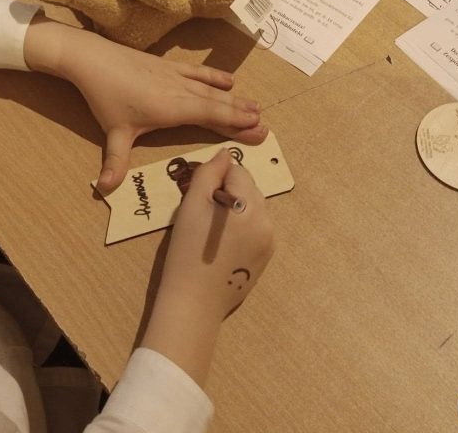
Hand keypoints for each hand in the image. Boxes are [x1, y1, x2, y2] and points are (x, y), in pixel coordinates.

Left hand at [22, 18, 267, 192]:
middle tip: (266, 125)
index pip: (211, 117)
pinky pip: (197, 72)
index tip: (258, 129)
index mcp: (172, 109)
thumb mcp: (113, 132)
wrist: (93, 58)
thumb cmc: (105, 97)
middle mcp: (180, 91)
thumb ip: (115, 162)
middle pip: (217, 104)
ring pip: (210, 89)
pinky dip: (214, 76)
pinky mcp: (167, 65)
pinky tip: (228, 79)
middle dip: (242, 115)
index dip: (235, 124)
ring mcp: (175, 76)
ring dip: (234, 98)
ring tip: (256, 106)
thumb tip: (105, 190)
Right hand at [141, 148, 273, 383]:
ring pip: (253, 207)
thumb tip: (224, 155)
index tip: (198, 197)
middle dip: (228, 191)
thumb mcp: (192, 205)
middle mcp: (267, 222)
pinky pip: (256, 227)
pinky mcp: (266, 258)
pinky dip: (241, 226)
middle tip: (203, 212)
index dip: (215, 178)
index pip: (237, 171)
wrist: (193, 302)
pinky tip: (222, 243)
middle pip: (249, 187)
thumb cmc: (187, 251)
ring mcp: (269, 242)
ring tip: (212, 229)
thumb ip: (209, 173)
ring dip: (236, 207)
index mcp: (250, 206)